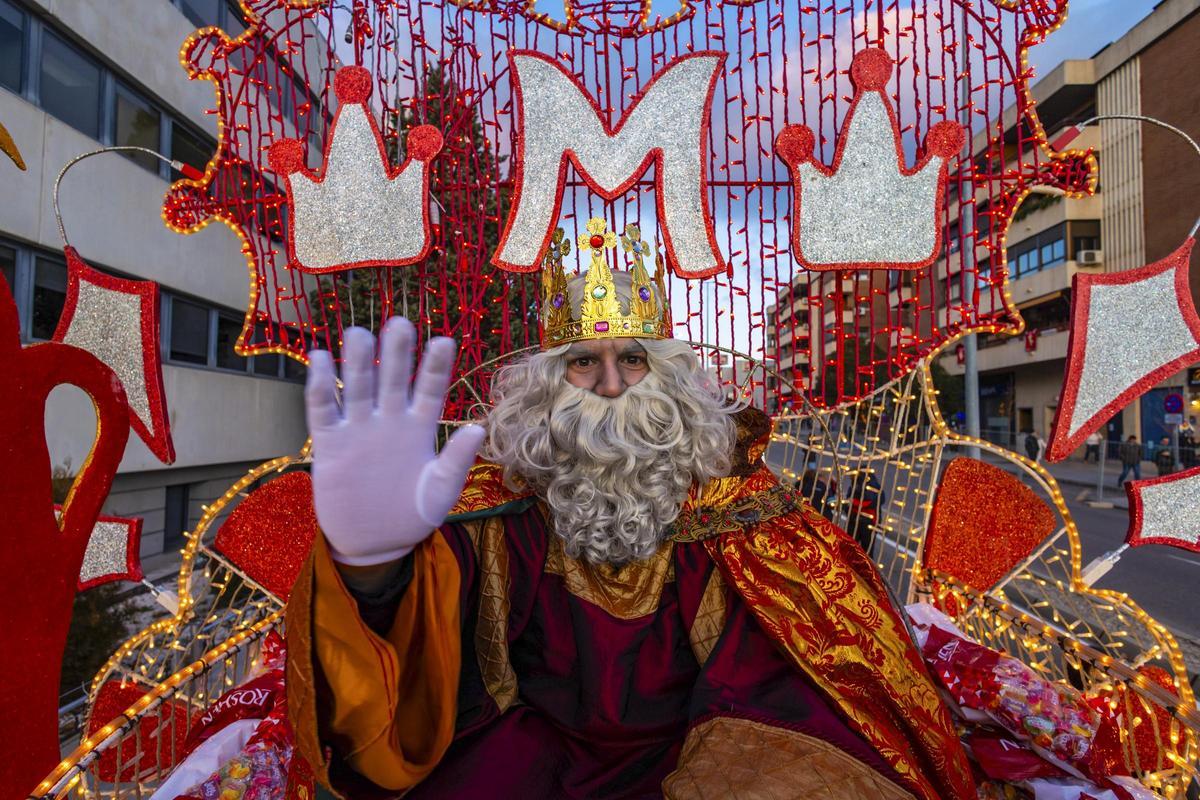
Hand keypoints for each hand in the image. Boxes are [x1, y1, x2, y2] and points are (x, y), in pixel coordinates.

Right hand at [306, 321, 485, 565]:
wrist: (373, 544)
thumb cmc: (412, 516)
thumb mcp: (439, 492)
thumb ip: (455, 461)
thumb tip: (477, 428)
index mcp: (420, 429)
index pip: (430, 390)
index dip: (436, 367)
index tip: (444, 341)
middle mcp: (390, 421)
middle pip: (393, 379)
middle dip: (396, 353)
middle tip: (400, 324)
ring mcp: (359, 429)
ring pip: (358, 387)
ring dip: (357, 361)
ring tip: (358, 333)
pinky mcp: (329, 443)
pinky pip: (323, 408)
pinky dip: (320, 385)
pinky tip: (320, 357)